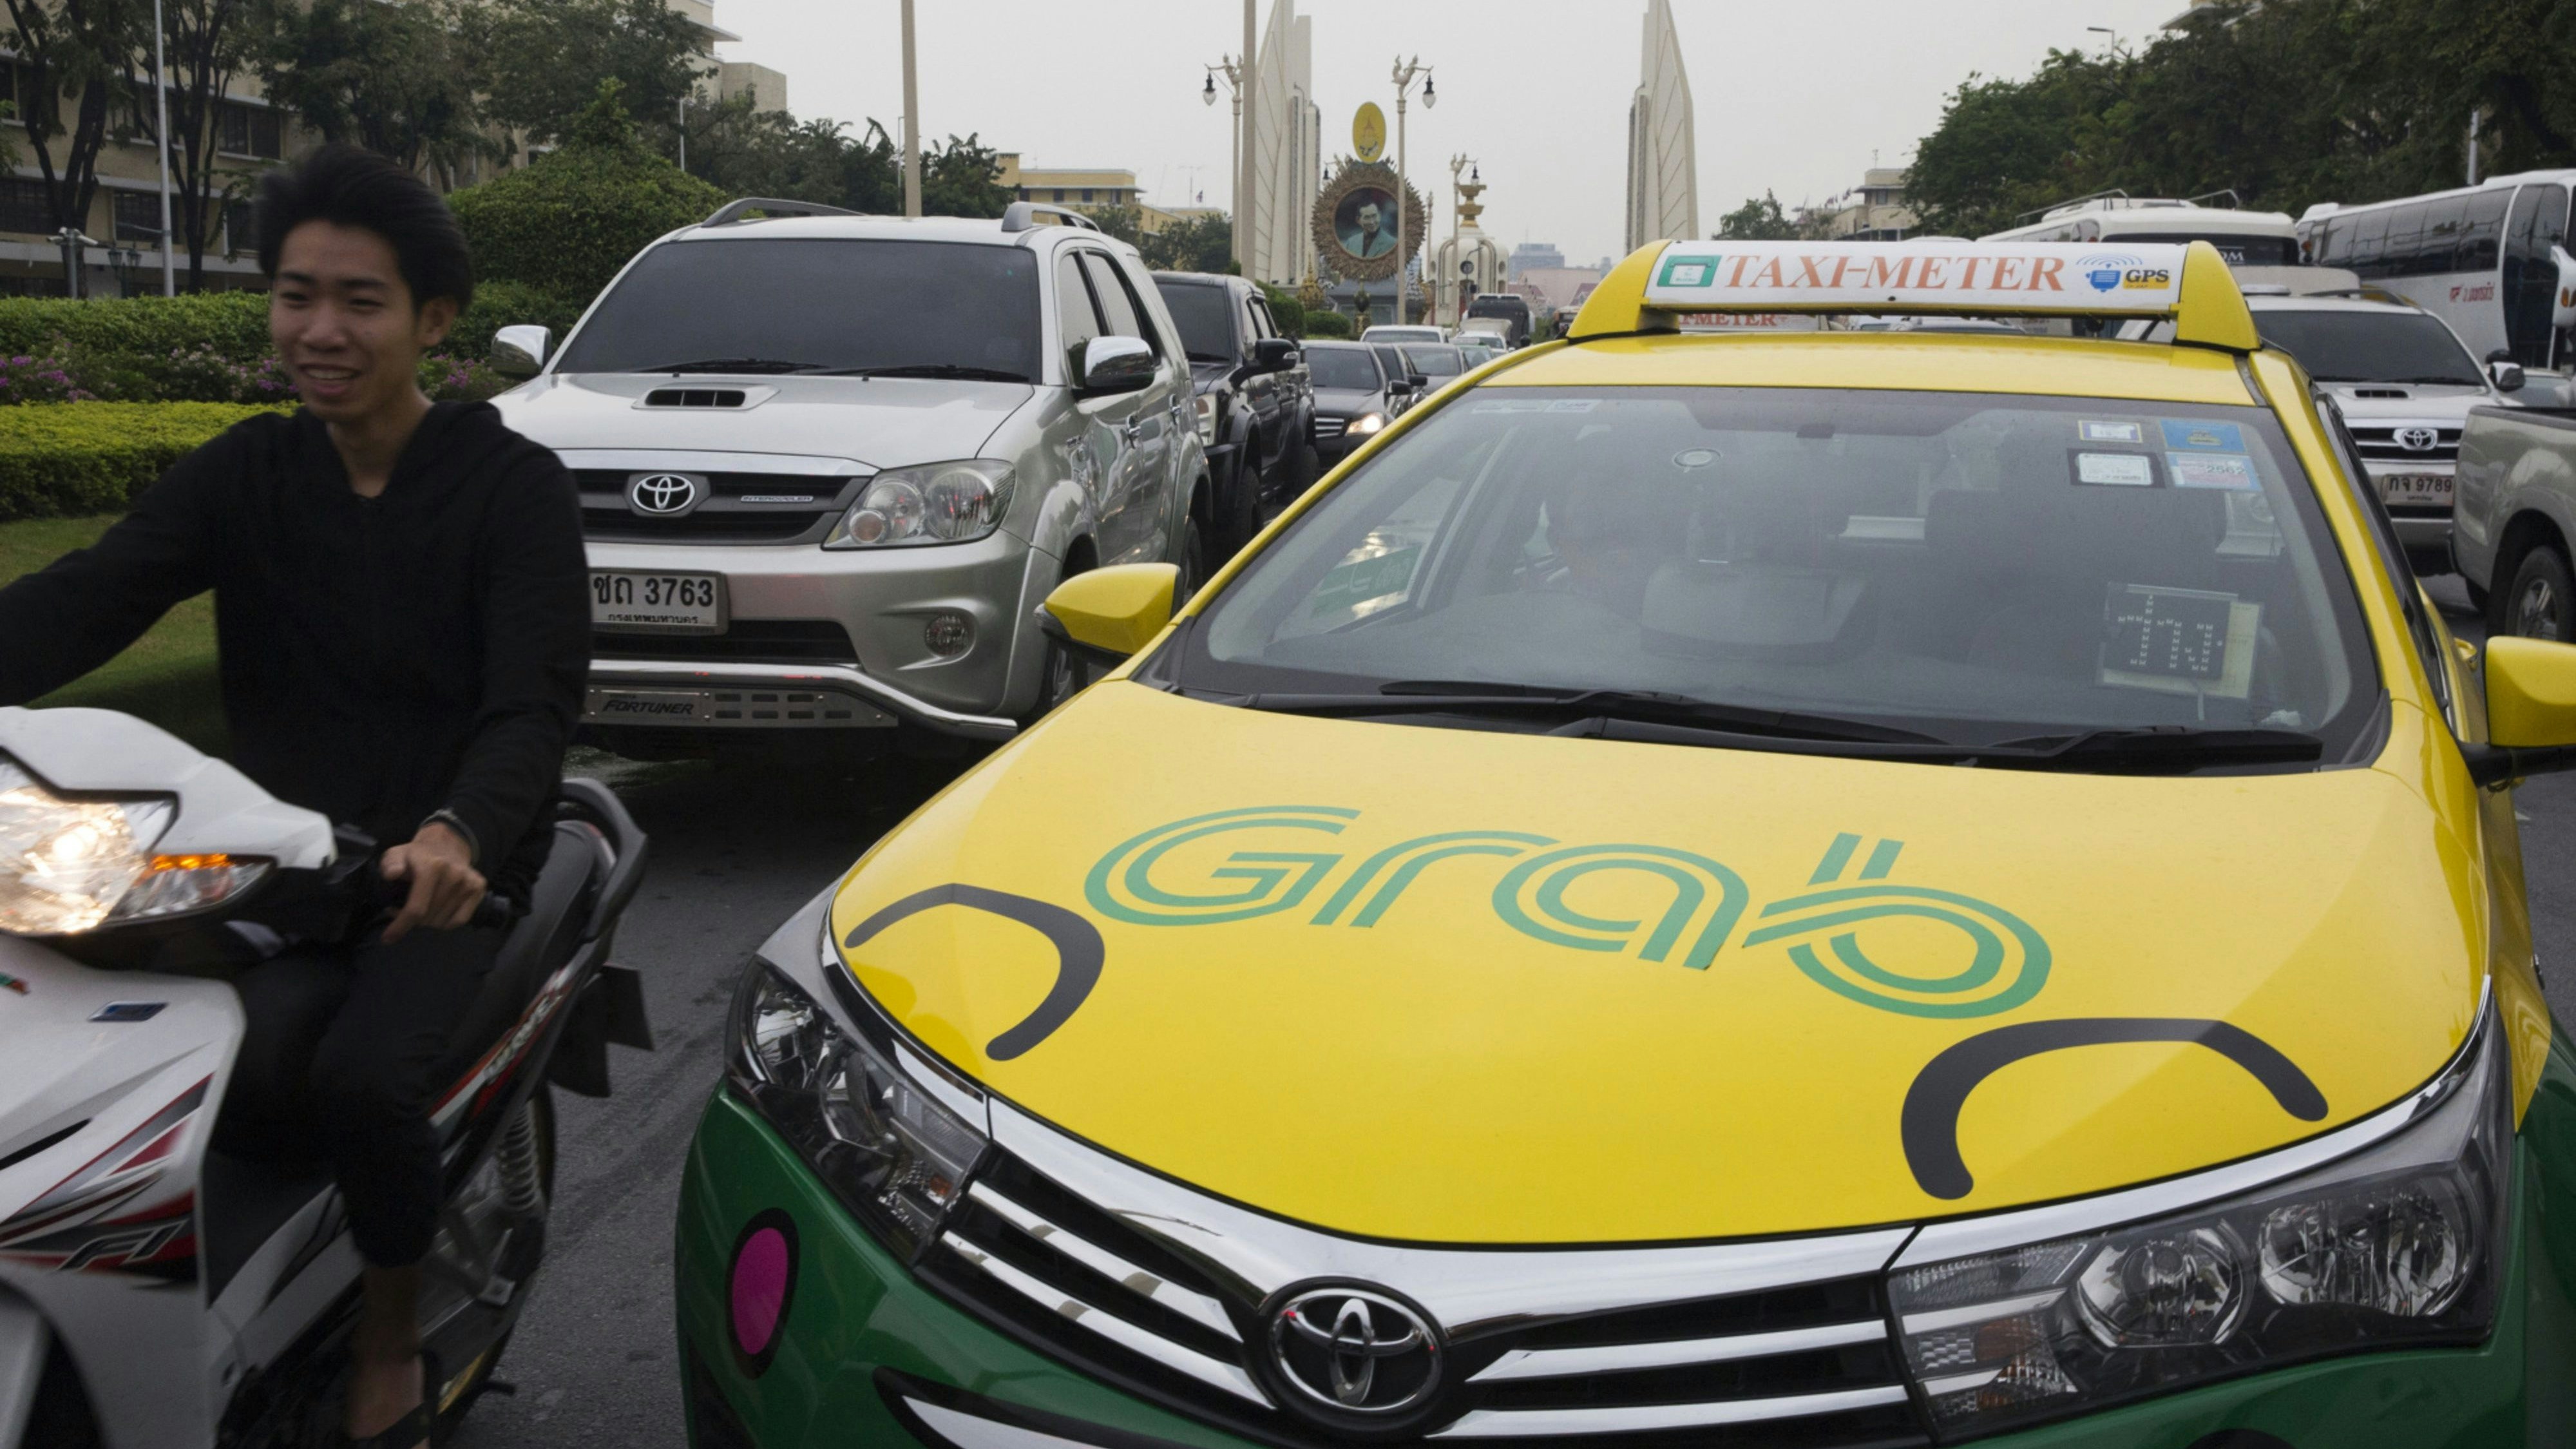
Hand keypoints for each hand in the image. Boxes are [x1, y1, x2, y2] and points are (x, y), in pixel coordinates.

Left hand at [380, 821, 485, 942]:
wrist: (446, 844)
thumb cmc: (417, 856)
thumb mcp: (396, 855)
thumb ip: (390, 863)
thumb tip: (391, 874)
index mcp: (432, 867)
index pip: (416, 908)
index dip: (400, 926)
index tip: (388, 938)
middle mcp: (454, 875)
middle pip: (428, 918)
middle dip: (412, 921)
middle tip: (405, 911)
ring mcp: (468, 882)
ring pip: (442, 922)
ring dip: (428, 921)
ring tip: (422, 908)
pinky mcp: (479, 888)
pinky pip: (460, 920)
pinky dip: (446, 922)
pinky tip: (438, 910)